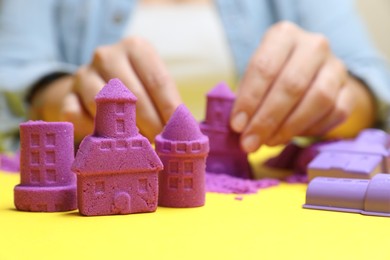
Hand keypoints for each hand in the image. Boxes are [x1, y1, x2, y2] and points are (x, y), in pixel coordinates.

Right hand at [30, 37, 181, 143]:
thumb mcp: (152, 85)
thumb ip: (166, 101)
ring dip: (123, 129)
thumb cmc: (133, 87)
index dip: (170, 109)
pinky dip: (92, 131)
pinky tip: (105, 139)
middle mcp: (107, 55)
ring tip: (138, 143)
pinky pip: (76, 116)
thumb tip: (184, 129)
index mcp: (135, 48)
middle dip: (151, 123)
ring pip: (104, 106)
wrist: (91, 84)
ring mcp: (83, 74)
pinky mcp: (65, 96)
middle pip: (133, 94)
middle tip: (161, 142)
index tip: (178, 131)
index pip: (158, 81)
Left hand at [230, 22, 374, 152]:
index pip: (265, 67)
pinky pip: (335, 113)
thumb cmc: (273, 76)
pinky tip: (292, 136)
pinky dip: (311, 129)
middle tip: (250, 142)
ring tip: (268, 142)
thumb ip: (246, 97)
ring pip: (318, 99)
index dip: (249, 100)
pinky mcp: (349, 90)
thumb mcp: (254, 78)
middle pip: (292, 85)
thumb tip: (240, 129)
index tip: (237, 126)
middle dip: (267, 119)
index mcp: (284, 35)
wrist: (310, 73)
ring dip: (289, 127)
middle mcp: (314, 46)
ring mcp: (336, 67)